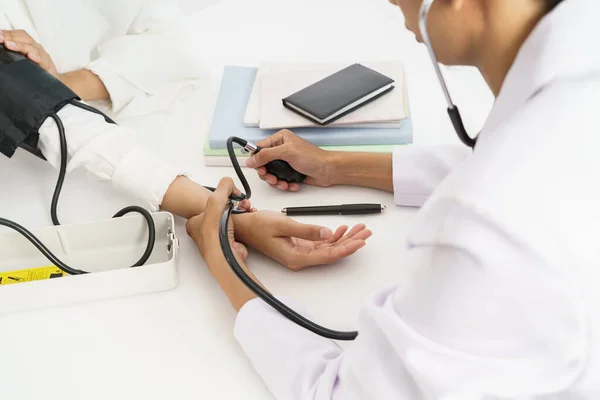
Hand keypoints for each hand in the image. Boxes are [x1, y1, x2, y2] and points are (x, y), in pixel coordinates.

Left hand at [0, 30, 58, 78]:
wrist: (57, 84)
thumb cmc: (38, 71)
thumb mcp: (26, 60)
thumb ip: (16, 53)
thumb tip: (3, 49)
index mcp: (31, 46)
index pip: (20, 35)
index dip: (9, 33)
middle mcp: (38, 49)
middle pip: (25, 38)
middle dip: (11, 36)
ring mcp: (44, 58)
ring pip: (32, 48)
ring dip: (19, 45)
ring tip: (8, 44)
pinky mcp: (49, 68)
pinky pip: (43, 62)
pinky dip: (36, 57)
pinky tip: (30, 56)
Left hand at [186, 178, 248, 264]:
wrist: (225, 255)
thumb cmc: (214, 237)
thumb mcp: (216, 202)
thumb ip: (223, 187)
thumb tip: (229, 182)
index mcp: (194, 222)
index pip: (208, 203)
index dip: (220, 197)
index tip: (228, 196)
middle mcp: (203, 231)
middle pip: (220, 209)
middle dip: (233, 205)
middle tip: (238, 203)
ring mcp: (216, 237)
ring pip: (230, 218)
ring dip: (239, 213)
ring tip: (242, 211)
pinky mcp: (229, 242)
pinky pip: (237, 227)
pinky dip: (243, 223)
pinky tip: (244, 222)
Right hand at [234, 210, 370, 270]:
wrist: (244, 226)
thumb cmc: (258, 226)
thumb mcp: (283, 225)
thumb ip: (307, 230)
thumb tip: (328, 233)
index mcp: (296, 257)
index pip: (328, 255)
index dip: (347, 248)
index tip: (360, 241)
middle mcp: (301, 258)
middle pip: (332, 252)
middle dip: (351, 241)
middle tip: (366, 231)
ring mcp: (301, 252)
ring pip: (329, 247)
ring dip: (345, 238)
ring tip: (360, 228)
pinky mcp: (300, 245)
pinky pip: (321, 243)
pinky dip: (333, 235)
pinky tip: (343, 228)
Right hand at [245, 130, 334, 191]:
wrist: (328, 170)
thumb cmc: (313, 157)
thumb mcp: (287, 152)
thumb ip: (266, 155)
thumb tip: (251, 159)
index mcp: (280, 139)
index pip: (259, 148)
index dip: (256, 160)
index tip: (259, 169)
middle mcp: (281, 149)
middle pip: (263, 164)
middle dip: (267, 174)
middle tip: (272, 178)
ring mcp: (285, 162)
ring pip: (271, 174)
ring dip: (276, 181)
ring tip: (283, 183)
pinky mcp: (289, 172)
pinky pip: (279, 180)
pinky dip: (284, 185)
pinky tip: (291, 184)